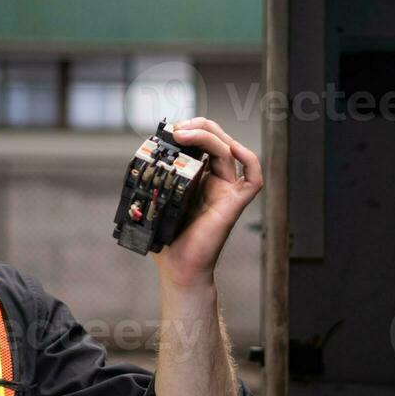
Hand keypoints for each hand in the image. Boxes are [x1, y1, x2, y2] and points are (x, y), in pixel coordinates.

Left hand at [148, 116, 263, 291]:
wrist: (179, 269)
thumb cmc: (168, 242)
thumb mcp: (153, 203)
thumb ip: (152, 180)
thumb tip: (142, 156)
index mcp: (198, 179)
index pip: (202, 143)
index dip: (190, 129)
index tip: (170, 129)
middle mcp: (215, 181)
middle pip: (218, 140)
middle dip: (200, 126)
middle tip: (178, 127)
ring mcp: (226, 191)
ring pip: (228, 150)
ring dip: (209, 135)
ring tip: (185, 133)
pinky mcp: (234, 203)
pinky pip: (253, 178)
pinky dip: (248, 158)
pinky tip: (230, 148)